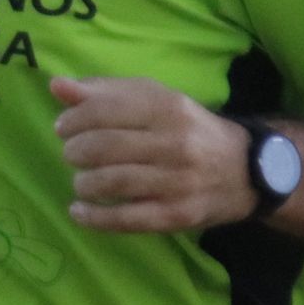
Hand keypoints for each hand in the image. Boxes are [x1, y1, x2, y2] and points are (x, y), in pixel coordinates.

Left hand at [52, 76, 255, 233]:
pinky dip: (94, 217)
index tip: (62, 127)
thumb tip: (57, 86)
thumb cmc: (190, 129)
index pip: (106, 109)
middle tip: (70, 154)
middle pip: (105, 147)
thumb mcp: (156, 100)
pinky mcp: (177, 215)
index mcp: (168, 107)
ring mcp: (177, 181)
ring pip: (112, 182)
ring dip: (83, 182)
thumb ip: (106, 92)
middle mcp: (175, 143)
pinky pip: (126, 219)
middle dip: (75, 151)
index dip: (73, 119)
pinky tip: (78, 212)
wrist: (246, 170)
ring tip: (81, 181)